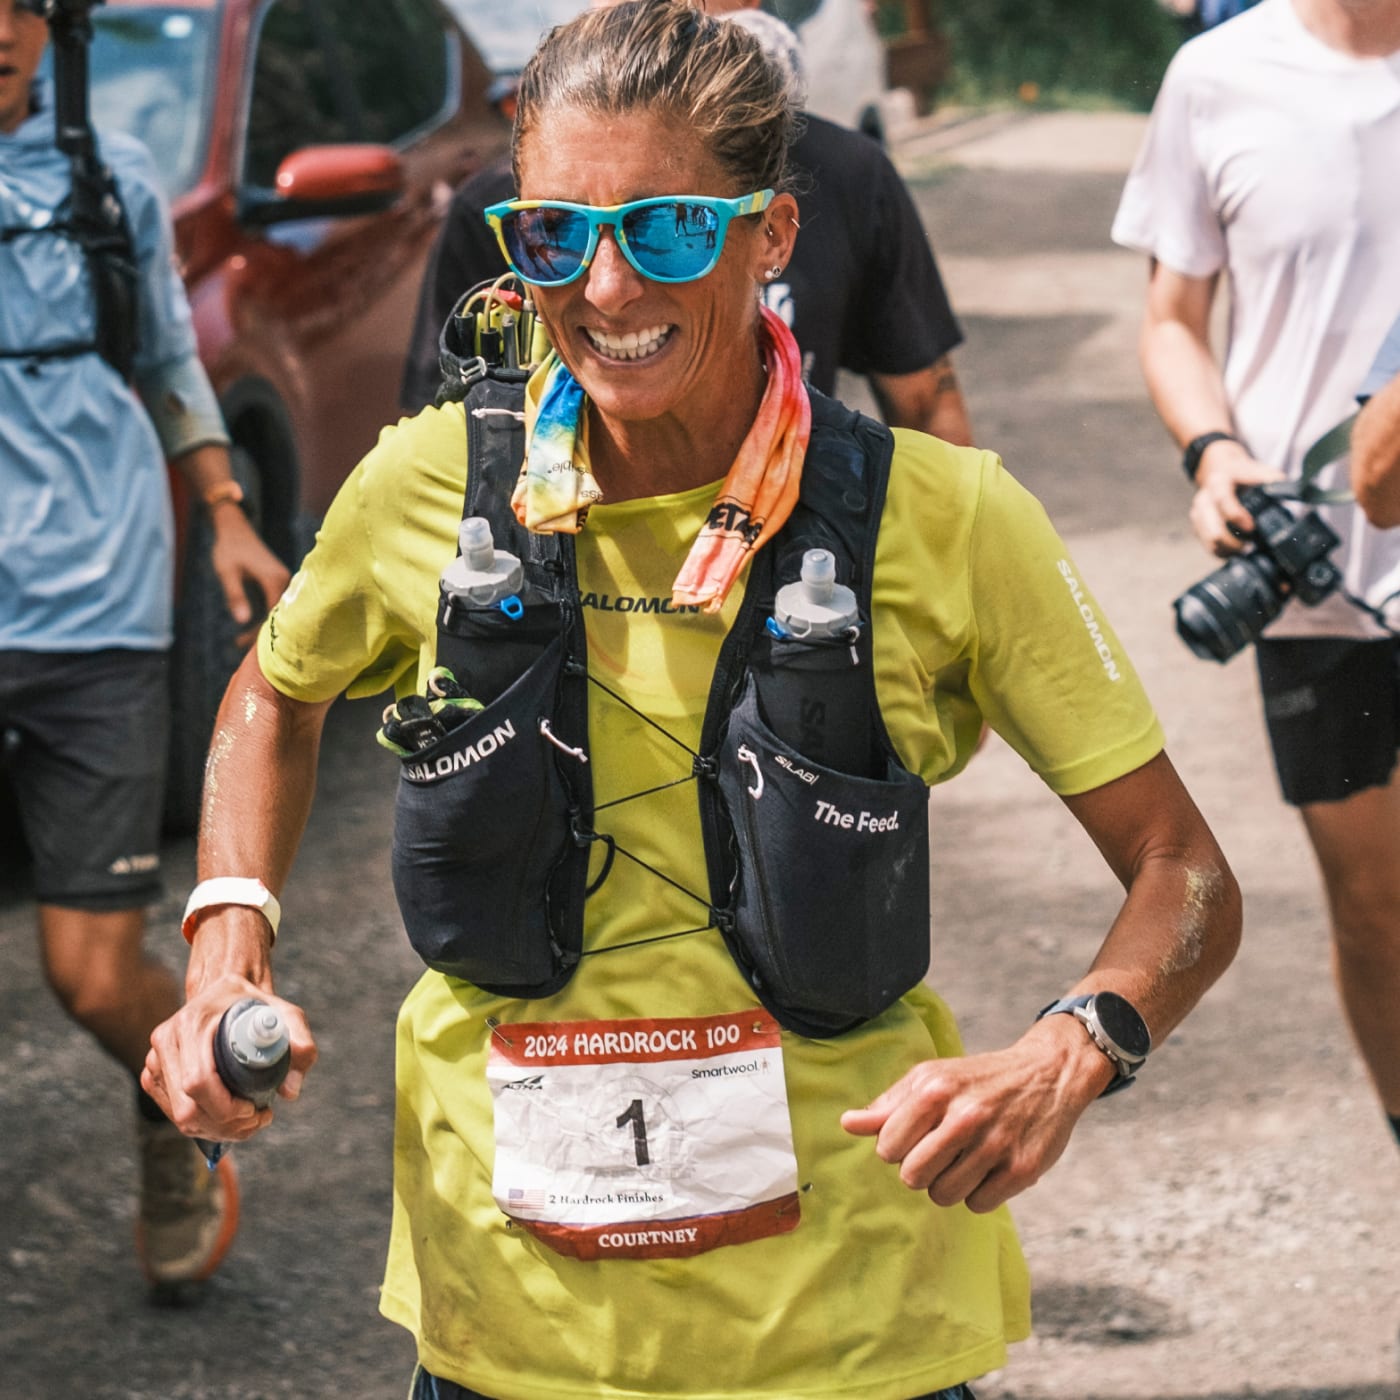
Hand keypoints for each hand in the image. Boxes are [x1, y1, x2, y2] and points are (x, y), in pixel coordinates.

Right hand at [142, 971, 314, 1144]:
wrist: (225, 993)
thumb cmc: (256, 1004)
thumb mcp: (286, 1014)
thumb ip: (300, 1042)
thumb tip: (290, 1092)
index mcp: (192, 1023)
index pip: (198, 1081)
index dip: (225, 1108)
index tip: (255, 1109)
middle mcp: (166, 1040)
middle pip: (187, 1108)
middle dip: (225, 1125)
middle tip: (257, 1120)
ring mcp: (155, 1059)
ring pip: (179, 1117)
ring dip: (216, 1130)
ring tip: (249, 1121)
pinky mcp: (154, 1074)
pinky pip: (174, 1114)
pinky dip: (203, 1125)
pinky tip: (229, 1119)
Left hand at [208, 508, 291, 647]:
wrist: (234, 529)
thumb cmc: (227, 549)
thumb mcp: (227, 573)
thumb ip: (235, 596)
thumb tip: (243, 621)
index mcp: (275, 580)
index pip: (273, 614)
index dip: (260, 632)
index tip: (243, 645)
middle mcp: (285, 581)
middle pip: (278, 615)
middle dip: (261, 633)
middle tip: (239, 646)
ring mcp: (283, 582)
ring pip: (277, 611)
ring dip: (261, 626)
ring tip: (240, 641)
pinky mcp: (278, 582)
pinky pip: (274, 605)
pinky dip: (262, 617)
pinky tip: (247, 627)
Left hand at [840, 1019, 1111, 1212]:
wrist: (1048, 1073)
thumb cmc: (978, 1079)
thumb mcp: (932, 1078)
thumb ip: (889, 1104)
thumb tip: (848, 1124)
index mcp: (935, 1090)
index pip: (887, 1148)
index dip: (897, 1147)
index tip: (915, 1136)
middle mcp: (966, 1116)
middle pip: (913, 1177)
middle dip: (920, 1169)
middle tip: (940, 1150)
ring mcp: (996, 1145)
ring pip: (943, 1195)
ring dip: (948, 1183)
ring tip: (964, 1157)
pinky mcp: (1023, 1169)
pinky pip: (978, 1205)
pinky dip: (978, 1193)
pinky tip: (988, 1167)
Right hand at [1189, 440, 1283, 556]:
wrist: (1221, 470)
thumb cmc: (1244, 474)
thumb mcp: (1260, 470)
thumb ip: (1274, 482)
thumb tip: (1298, 495)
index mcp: (1219, 483)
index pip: (1222, 500)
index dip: (1236, 516)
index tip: (1251, 528)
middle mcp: (1204, 499)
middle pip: (1212, 529)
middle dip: (1234, 543)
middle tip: (1251, 546)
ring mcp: (1198, 514)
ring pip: (1209, 542)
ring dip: (1228, 550)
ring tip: (1246, 551)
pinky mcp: (1197, 526)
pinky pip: (1208, 546)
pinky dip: (1222, 553)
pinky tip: (1236, 552)